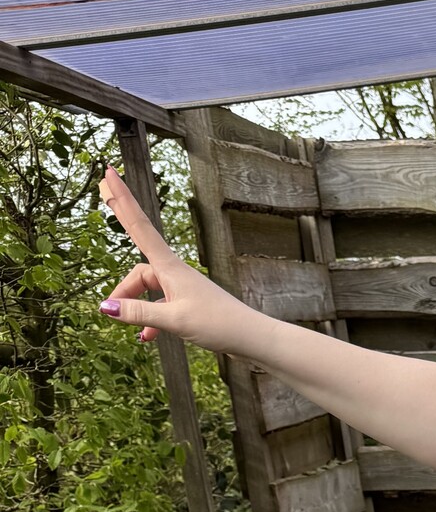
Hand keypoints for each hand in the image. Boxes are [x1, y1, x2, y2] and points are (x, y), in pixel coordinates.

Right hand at [97, 163, 243, 350]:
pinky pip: (162, 307)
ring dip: (136, 307)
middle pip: (139, 270)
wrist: (253, 338)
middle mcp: (175, 272)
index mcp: (170, 267)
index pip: (139, 226)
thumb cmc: (219, 324)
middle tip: (106, 302)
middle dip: (123, 287)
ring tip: (128, 327)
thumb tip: (106, 308)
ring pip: (149, 290)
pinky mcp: (190, 304)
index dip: (122, 200)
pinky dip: (152, 320)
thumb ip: (139, 313)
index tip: (109, 173)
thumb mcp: (174, 319)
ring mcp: (183, 288)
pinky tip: (148, 337)